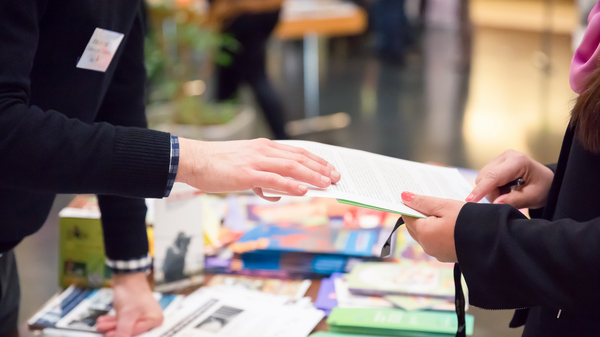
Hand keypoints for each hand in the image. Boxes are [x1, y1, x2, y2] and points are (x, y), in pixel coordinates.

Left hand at [96, 272, 162, 336]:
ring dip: (112, 326)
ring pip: (125, 326)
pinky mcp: (134, 312)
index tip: (110, 336)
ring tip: (101, 325)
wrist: (127, 276)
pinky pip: (123, 320)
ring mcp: (142, 315)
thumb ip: (123, 331)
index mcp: (155, 320)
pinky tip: (104, 320)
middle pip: (132, 331)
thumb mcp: (127, 315)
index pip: (138, 334)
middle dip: (116, 330)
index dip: (123, 335)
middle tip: (104, 331)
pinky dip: (113, 321)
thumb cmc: (132, 291)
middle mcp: (151, 318)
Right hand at [176, 138, 340, 200]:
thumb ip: (260, 179)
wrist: (193, 160)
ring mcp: (256, 161)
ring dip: (312, 176)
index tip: (329, 167)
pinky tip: (303, 190)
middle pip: (299, 157)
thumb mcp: (243, 167)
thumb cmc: (215, 165)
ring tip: (327, 184)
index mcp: (263, 147)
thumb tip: (273, 193)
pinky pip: (274, 179)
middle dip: (320, 167)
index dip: (316, 159)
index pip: (296, 151)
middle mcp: (263, 150)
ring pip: (291, 167)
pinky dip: (291, 185)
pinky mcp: (247, 173)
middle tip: (336, 177)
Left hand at [401, 191, 463, 262]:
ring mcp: (437, 253)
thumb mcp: (444, 206)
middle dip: (419, 214)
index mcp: (423, 233)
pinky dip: (437, 231)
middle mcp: (427, 246)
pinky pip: (436, 240)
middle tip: (428, 201)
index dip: (410, 205)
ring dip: (429, 223)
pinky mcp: (447, 255)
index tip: (415, 196)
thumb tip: (403, 197)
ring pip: (425, 234)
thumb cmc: (468, 221)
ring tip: (440, 210)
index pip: (407, 217)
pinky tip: (448, 222)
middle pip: (415, 227)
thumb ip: (423, 202)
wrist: (492, 241)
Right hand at [465, 150, 553, 208]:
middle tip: (506, 200)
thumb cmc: (543, 188)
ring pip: (482, 178)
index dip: (481, 189)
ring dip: (491, 190)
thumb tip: (496, 203)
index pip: (494, 176)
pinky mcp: (496, 163)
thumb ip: (514, 200)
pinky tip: (505, 188)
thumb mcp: (533, 197)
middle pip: (485, 177)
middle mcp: (506, 156)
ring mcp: (500, 158)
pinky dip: (492, 187)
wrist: (547, 181)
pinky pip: (485, 178)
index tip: (470, 200)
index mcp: (518, 161)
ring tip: (508, 193)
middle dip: (490, 192)